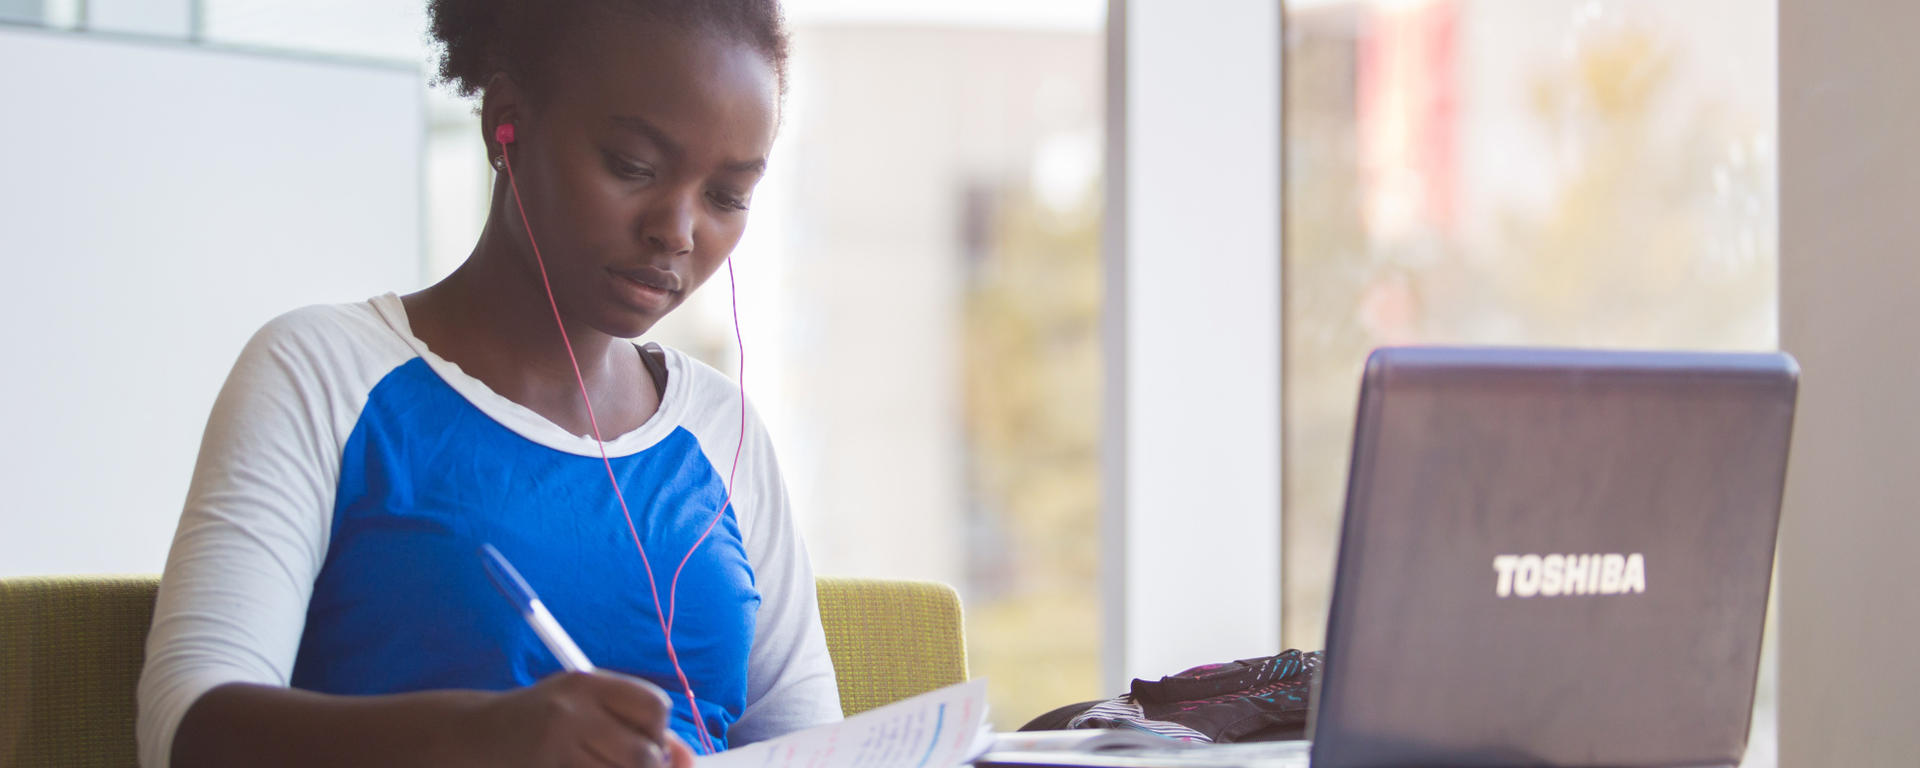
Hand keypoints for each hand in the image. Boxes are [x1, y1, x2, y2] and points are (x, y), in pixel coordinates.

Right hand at [465, 670, 699, 767]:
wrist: (474, 736)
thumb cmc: (542, 721)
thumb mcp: (585, 707)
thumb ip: (635, 724)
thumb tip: (688, 758)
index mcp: (587, 684)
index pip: (654, 707)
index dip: (659, 732)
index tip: (646, 741)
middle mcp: (571, 711)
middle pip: (643, 755)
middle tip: (626, 763)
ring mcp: (554, 744)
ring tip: (601, 764)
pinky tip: (584, 767)